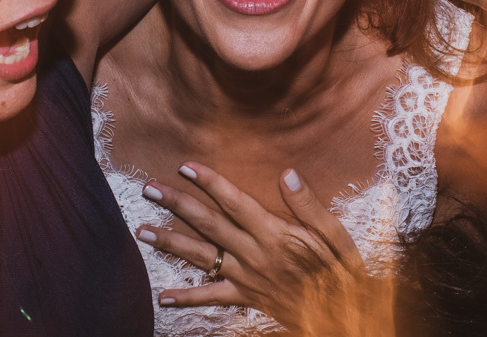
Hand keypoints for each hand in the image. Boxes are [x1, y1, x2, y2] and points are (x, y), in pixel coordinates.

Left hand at [139, 163, 388, 335]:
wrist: (345, 319)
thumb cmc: (342, 274)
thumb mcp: (336, 236)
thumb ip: (309, 205)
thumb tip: (287, 173)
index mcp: (276, 235)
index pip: (236, 202)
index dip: (210, 183)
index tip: (185, 166)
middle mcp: (255, 255)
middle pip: (209, 225)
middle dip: (177, 205)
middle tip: (148, 189)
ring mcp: (247, 278)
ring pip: (202, 258)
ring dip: (170, 243)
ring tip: (142, 231)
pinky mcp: (246, 298)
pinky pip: (212, 298)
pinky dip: (187, 298)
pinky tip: (163, 297)